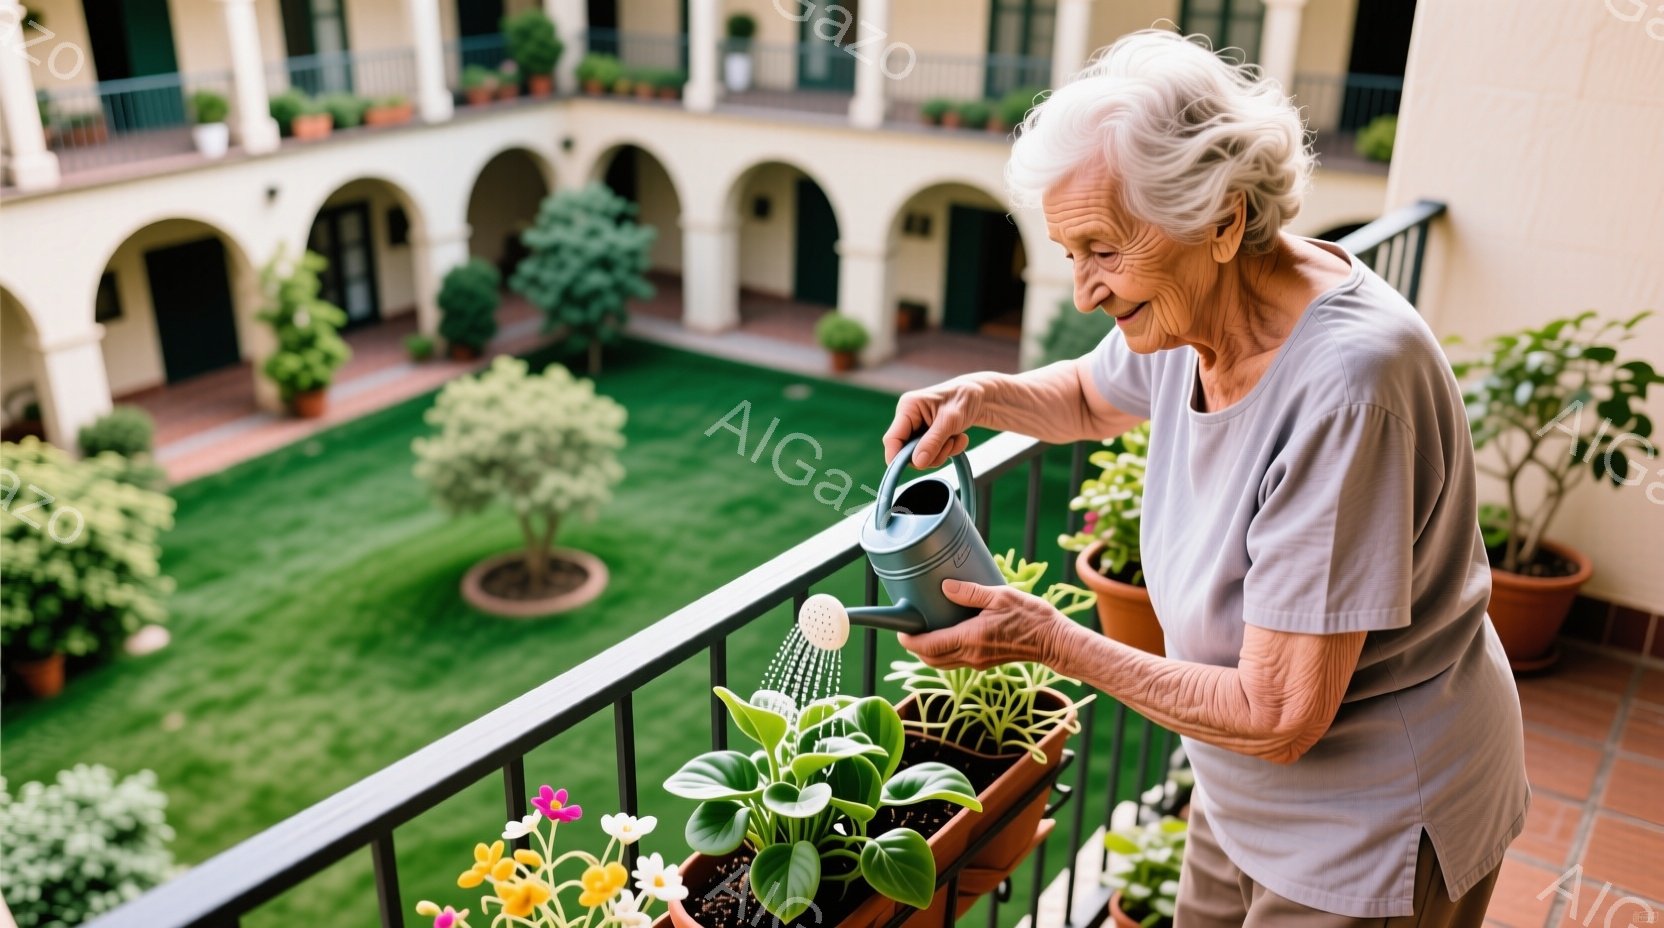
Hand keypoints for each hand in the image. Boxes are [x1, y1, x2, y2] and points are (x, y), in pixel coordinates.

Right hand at [883, 377, 986, 468]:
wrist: (980, 397)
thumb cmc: (964, 398)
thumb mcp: (950, 420)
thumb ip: (932, 442)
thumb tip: (917, 463)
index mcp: (907, 408)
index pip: (892, 439)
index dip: (898, 457)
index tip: (916, 466)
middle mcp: (909, 418)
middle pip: (907, 451)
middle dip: (930, 454)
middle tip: (948, 446)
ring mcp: (918, 428)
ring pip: (921, 455)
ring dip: (942, 452)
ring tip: (956, 438)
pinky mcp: (928, 436)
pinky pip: (932, 453)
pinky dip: (948, 450)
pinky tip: (958, 438)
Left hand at [898, 579, 1078, 670]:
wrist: (1054, 642)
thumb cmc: (1031, 617)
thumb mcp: (1000, 596)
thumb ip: (970, 592)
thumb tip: (944, 587)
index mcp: (970, 639)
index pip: (928, 646)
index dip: (909, 641)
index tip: (900, 631)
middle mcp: (971, 655)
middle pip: (931, 659)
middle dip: (916, 647)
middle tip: (909, 629)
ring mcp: (979, 662)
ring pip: (943, 663)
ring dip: (929, 651)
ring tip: (925, 631)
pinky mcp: (986, 662)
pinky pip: (957, 661)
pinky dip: (945, 652)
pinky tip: (948, 634)